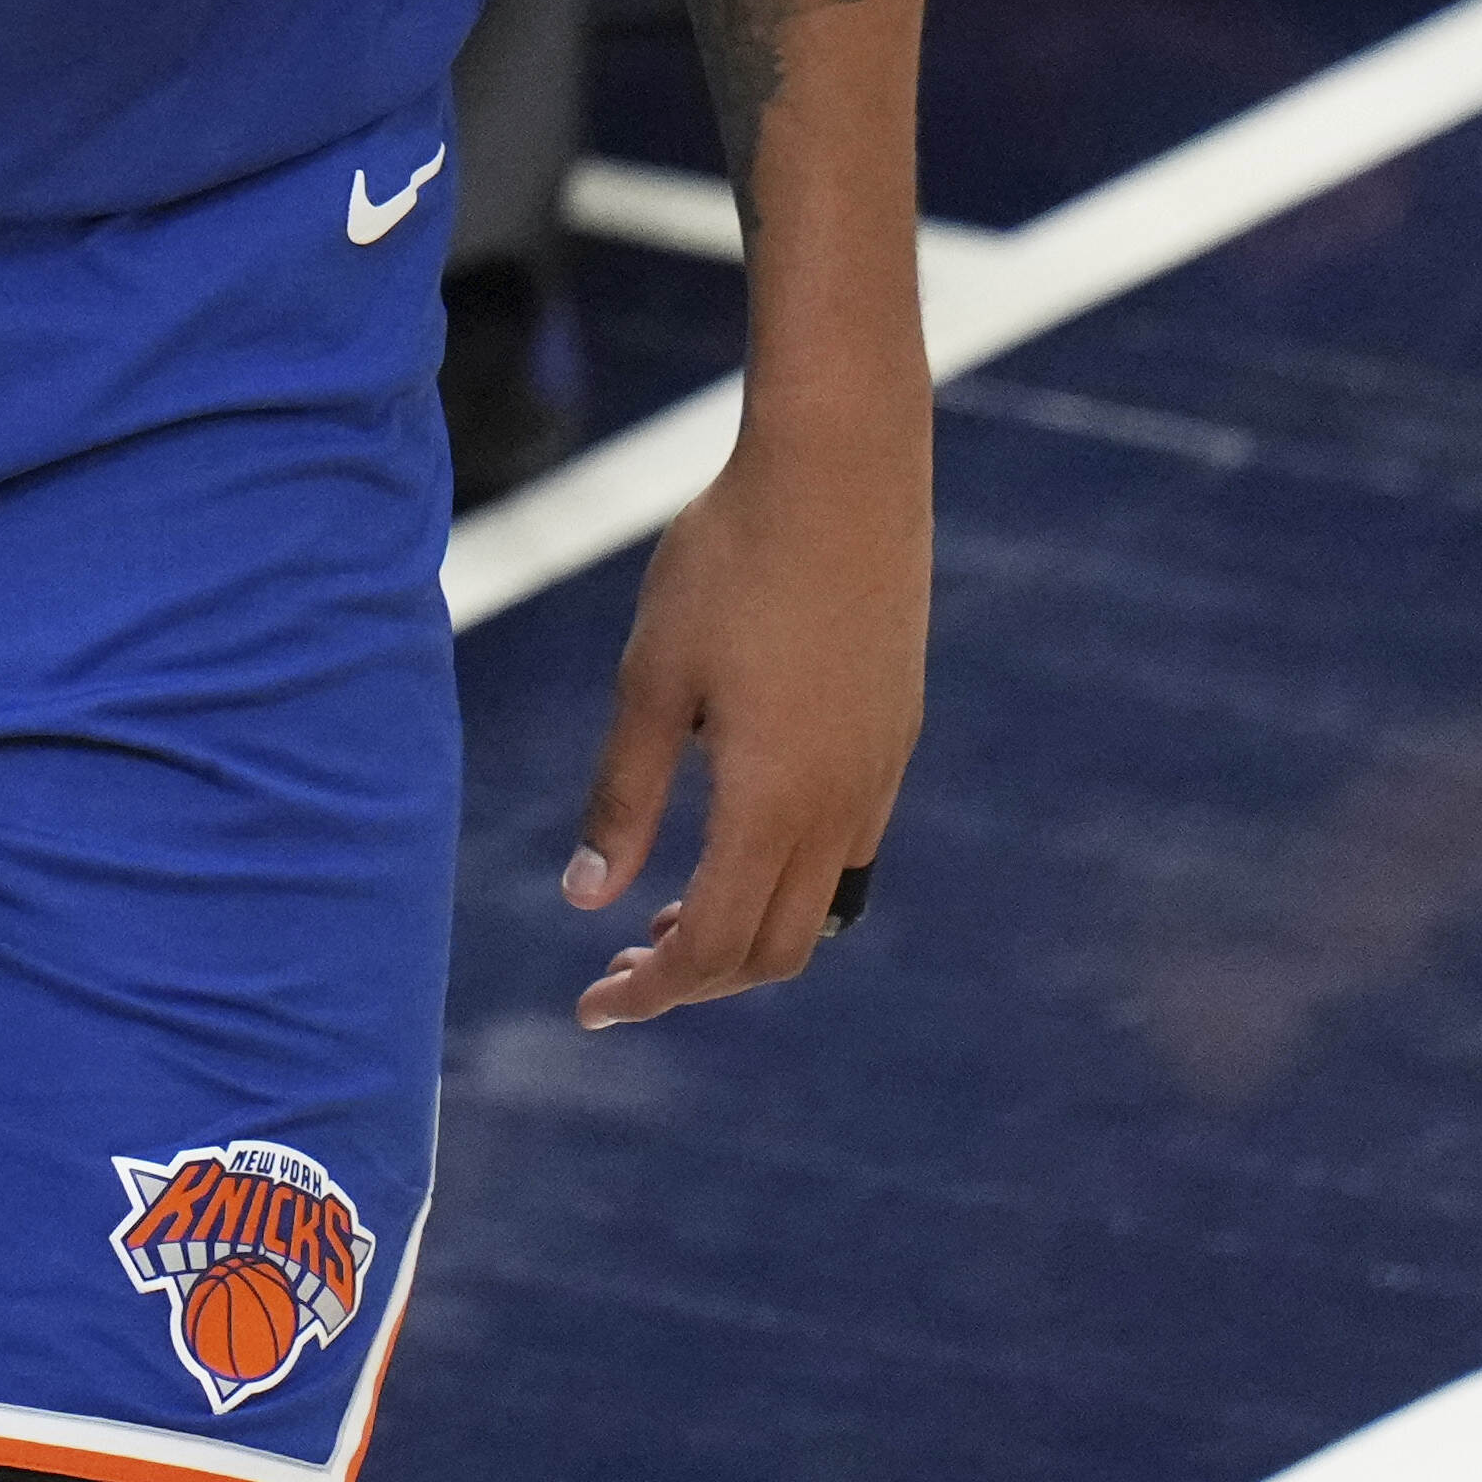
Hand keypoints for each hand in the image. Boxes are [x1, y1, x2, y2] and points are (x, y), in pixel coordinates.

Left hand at [563, 399, 928, 1027]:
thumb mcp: (651, 678)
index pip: (710, 944)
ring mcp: (879, 774)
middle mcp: (841, 807)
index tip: (592, 1006)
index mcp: (773, 803)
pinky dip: (784, 882)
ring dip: (741, 933)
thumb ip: (624, 794)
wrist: (840, 475)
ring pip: (815, 909)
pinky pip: (846, 853)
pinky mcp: (893, 738)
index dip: (650, 989)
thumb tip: (587, 899)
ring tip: (662, 916)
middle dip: (692, 978)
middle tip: (616, 971)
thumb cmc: (727, 564)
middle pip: (771, 950)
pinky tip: (730, 842)